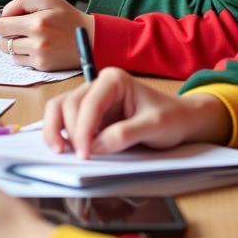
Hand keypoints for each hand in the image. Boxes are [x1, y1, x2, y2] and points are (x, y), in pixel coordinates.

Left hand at [0, 0, 91, 70]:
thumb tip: (4, 14)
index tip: (15, 19)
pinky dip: (24, 54)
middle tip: (21, 29)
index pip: (0, 26)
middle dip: (8, 34)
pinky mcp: (43, 66)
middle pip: (2, 41)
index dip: (5, 20)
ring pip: (9, 52)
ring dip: (15, 45)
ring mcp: (40, 56)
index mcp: (37, 23)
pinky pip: (20, 61)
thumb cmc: (68, 17)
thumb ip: (22, 0)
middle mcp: (37, 42)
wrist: (92, 39)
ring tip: (30, 38)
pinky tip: (36, 47)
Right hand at [42, 67, 232, 159]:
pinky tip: (65, 147)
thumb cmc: (171, 119)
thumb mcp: (155, 126)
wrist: (181, 122)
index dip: (83, 129)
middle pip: (67, 104)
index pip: (88, 103)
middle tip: (77, 157)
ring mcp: (90, 99)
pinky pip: (65, 119)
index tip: (86, 154)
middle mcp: (97, 85)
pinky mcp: (89, 114)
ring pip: (59, 108)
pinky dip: (61, 132)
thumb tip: (96, 146)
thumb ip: (125, 134)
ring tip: (59, 151)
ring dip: (55, 129)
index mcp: (113, 80)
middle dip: (69, 131)